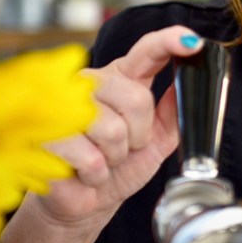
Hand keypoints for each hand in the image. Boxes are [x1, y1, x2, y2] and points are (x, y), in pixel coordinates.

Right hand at [1, 26, 203, 242]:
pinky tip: (83, 172)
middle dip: (138, 134)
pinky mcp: (47, 134)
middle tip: (124, 148)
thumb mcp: (157, 140)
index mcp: (120, 77)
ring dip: (115, 157)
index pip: (146, 51)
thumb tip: (193, 84)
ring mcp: (64, 104)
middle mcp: (91, 82)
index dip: (168, 42)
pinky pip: (90, 157)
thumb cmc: (118, 167)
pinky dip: (95, 173)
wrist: (85, 201)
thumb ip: (174, 112)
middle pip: (136, 98)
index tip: (191, 42)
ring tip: (102, 160)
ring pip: (113, 129)